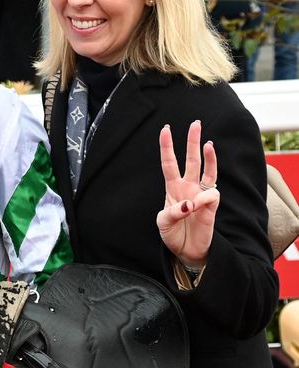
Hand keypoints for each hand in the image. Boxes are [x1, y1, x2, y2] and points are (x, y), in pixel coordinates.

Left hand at [156, 121, 219, 268]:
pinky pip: (212, 194)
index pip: (169, 163)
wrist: (187, 251)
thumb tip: (191, 203)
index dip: (167, 146)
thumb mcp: (163, 223)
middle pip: (191, 159)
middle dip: (193, 141)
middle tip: (195, 123)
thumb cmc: (172, 234)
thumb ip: (173, 212)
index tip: (165, 129)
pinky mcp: (212, 206)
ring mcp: (201, 195)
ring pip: (207, 170)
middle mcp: (188, 187)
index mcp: (172, 187)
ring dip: (209, 157)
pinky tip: (199, 205)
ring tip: (208, 144)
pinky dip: (206, 198)